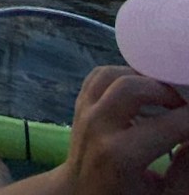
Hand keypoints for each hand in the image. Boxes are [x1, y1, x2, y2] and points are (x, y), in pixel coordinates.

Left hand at [64, 66, 188, 194]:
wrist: (81, 194)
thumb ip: (186, 173)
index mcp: (121, 156)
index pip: (166, 126)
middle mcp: (98, 127)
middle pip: (130, 88)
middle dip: (165, 91)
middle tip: (184, 106)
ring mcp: (83, 112)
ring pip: (111, 74)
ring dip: (141, 78)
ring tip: (164, 96)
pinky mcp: (79, 104)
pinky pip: (99, 75)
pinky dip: (122, 75)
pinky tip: (141, 90)